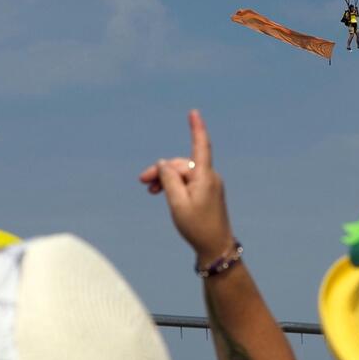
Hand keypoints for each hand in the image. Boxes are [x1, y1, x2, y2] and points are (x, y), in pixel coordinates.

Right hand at [139, 110, 235, 262]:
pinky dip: (174, 185)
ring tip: (150, 190)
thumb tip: (163, 162)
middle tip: (142, 182)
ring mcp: (209, 184)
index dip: (196, 128)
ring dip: (166, 179)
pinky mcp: (207, 192)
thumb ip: (168, 180)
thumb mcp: (177, 203)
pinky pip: (188, 182)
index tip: (194, 112)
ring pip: (182, 174)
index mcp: (204, 177)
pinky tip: (161, 192)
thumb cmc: (197, 226)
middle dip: (162, 170)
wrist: (215, 247)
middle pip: (181, 164)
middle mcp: (209, 177)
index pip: (200, 146)